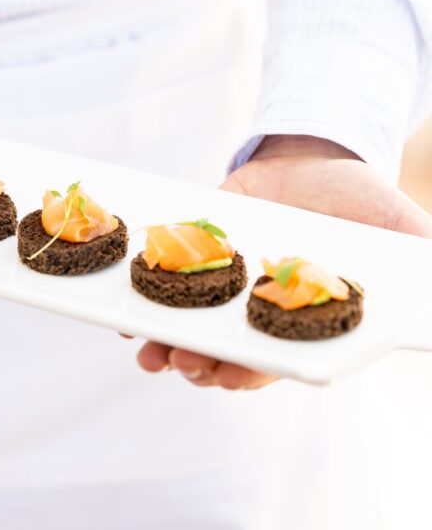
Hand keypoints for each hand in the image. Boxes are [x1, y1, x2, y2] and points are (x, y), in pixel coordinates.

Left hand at [137, 134, 431, 389]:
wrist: (314, 151)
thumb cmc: (363, 196)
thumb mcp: (396, 225)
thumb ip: (415, 255)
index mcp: (305, 317)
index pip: (276, 362)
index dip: (251, 374)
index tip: (228, 377)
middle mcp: (261, 311)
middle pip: (227, 356)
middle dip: (202, 366)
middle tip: (184, 364)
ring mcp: (226, 287)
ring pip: (191, 332)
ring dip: (168, 348)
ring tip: (150, 354)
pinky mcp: (195, 255)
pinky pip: (164, 288)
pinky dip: (142, 306)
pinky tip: (126, 317)